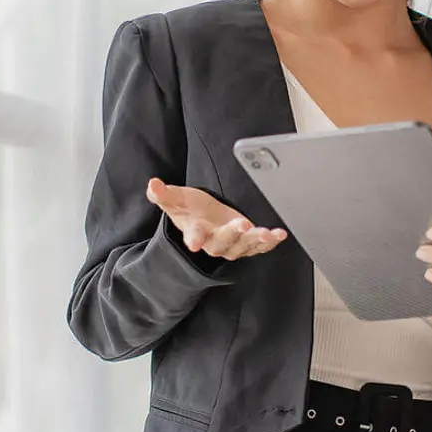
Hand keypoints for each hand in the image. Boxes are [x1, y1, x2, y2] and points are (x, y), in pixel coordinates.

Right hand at [146, 178, 287, 260]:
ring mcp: (231, 244)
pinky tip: (279, 234)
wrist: (204, 219)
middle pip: (222, 242)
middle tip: (242, 224)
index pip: (193, 235)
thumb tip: (152, 185)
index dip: (194, 239)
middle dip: (233, 234)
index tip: (194, 243)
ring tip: (268, 233)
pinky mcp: (246, 243)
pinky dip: (270, 242)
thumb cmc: (190, 209)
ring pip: (243, 247)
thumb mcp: (176, 199)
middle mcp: (214, 242)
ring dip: (256, 240)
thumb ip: (164, 194)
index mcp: (195, 231)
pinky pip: (259, 247)